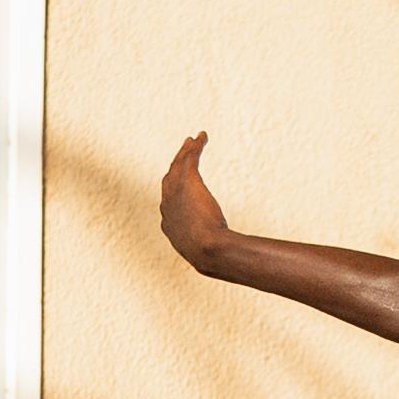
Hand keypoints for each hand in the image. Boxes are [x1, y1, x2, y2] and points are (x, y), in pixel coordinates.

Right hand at [158, 133, 232, 268]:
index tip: (181, 182)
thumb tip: (230, 261)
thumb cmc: (211, 257)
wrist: (207, 249)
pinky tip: (202, 137)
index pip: (170, 201)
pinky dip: (195, 146)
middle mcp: (167, 205)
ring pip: (179, 165)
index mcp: (170, 225)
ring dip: (186, 151)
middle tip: (184, 153)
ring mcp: (175, 192)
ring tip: (193, 140)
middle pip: (170, 178)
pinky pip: (190, 158)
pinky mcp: (187, 181)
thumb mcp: (210, 256)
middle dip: (176, 164)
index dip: (175, 190)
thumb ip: (215, 253)